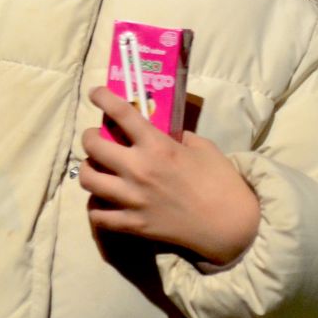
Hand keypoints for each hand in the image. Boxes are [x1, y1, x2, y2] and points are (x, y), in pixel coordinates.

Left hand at [79, 87, 259, 263]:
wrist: (228, 225)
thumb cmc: (221, 182)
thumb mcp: (204, 147)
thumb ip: (178, 138)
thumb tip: (163, 135)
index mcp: (157, 146)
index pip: (122, 113)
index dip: (104, 98)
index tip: (95, 93)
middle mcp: (138, 169)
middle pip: (93, 146)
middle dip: (89, 136)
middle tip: (96, 137)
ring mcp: (132, 199)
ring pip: (88, 179)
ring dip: (88, 169)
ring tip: (96, 169)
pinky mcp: (132, 225)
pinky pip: (98, 215)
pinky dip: (96, 206)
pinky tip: (104, 201)